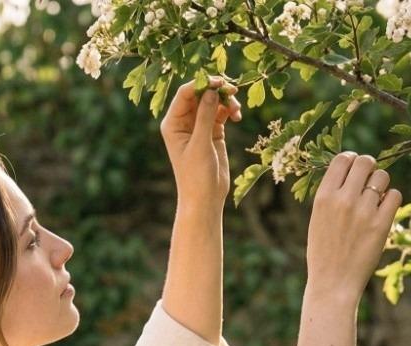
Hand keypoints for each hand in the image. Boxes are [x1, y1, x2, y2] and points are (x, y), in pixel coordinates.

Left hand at [160, 76, 241, 213]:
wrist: (205, 198)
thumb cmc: (196, 175)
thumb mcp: (200, 144)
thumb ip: (205, 116)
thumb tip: (212, 90)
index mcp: (173, 123)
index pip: (185, 94)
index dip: (202, 84)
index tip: (220, 82)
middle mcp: (183, 122)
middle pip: (200, 93)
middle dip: (217, 90)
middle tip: (234, 92)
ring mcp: (198, 125)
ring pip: (213, 100)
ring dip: (226, 100)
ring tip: (237, 110)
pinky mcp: (212, 131)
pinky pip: (222, 112)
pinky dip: (230, 110)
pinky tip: (238, 116)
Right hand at [306, 151, 402, 302]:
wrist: (332, 284)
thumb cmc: (323, 252)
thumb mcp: (317, 220)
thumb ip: (332, 195)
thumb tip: (352, 170)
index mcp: (323, 198)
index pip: (342, 159)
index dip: (351, 160)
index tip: (354, 170)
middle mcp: (343, 200)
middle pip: (365, 162)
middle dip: (369, 168)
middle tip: (368, 182)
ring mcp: (364, 211)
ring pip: (382, 177)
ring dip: (380, 185)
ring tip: (373, 203)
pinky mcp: (381, 223)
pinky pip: (395, 195)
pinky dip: (390, 200)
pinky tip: (381, 213)